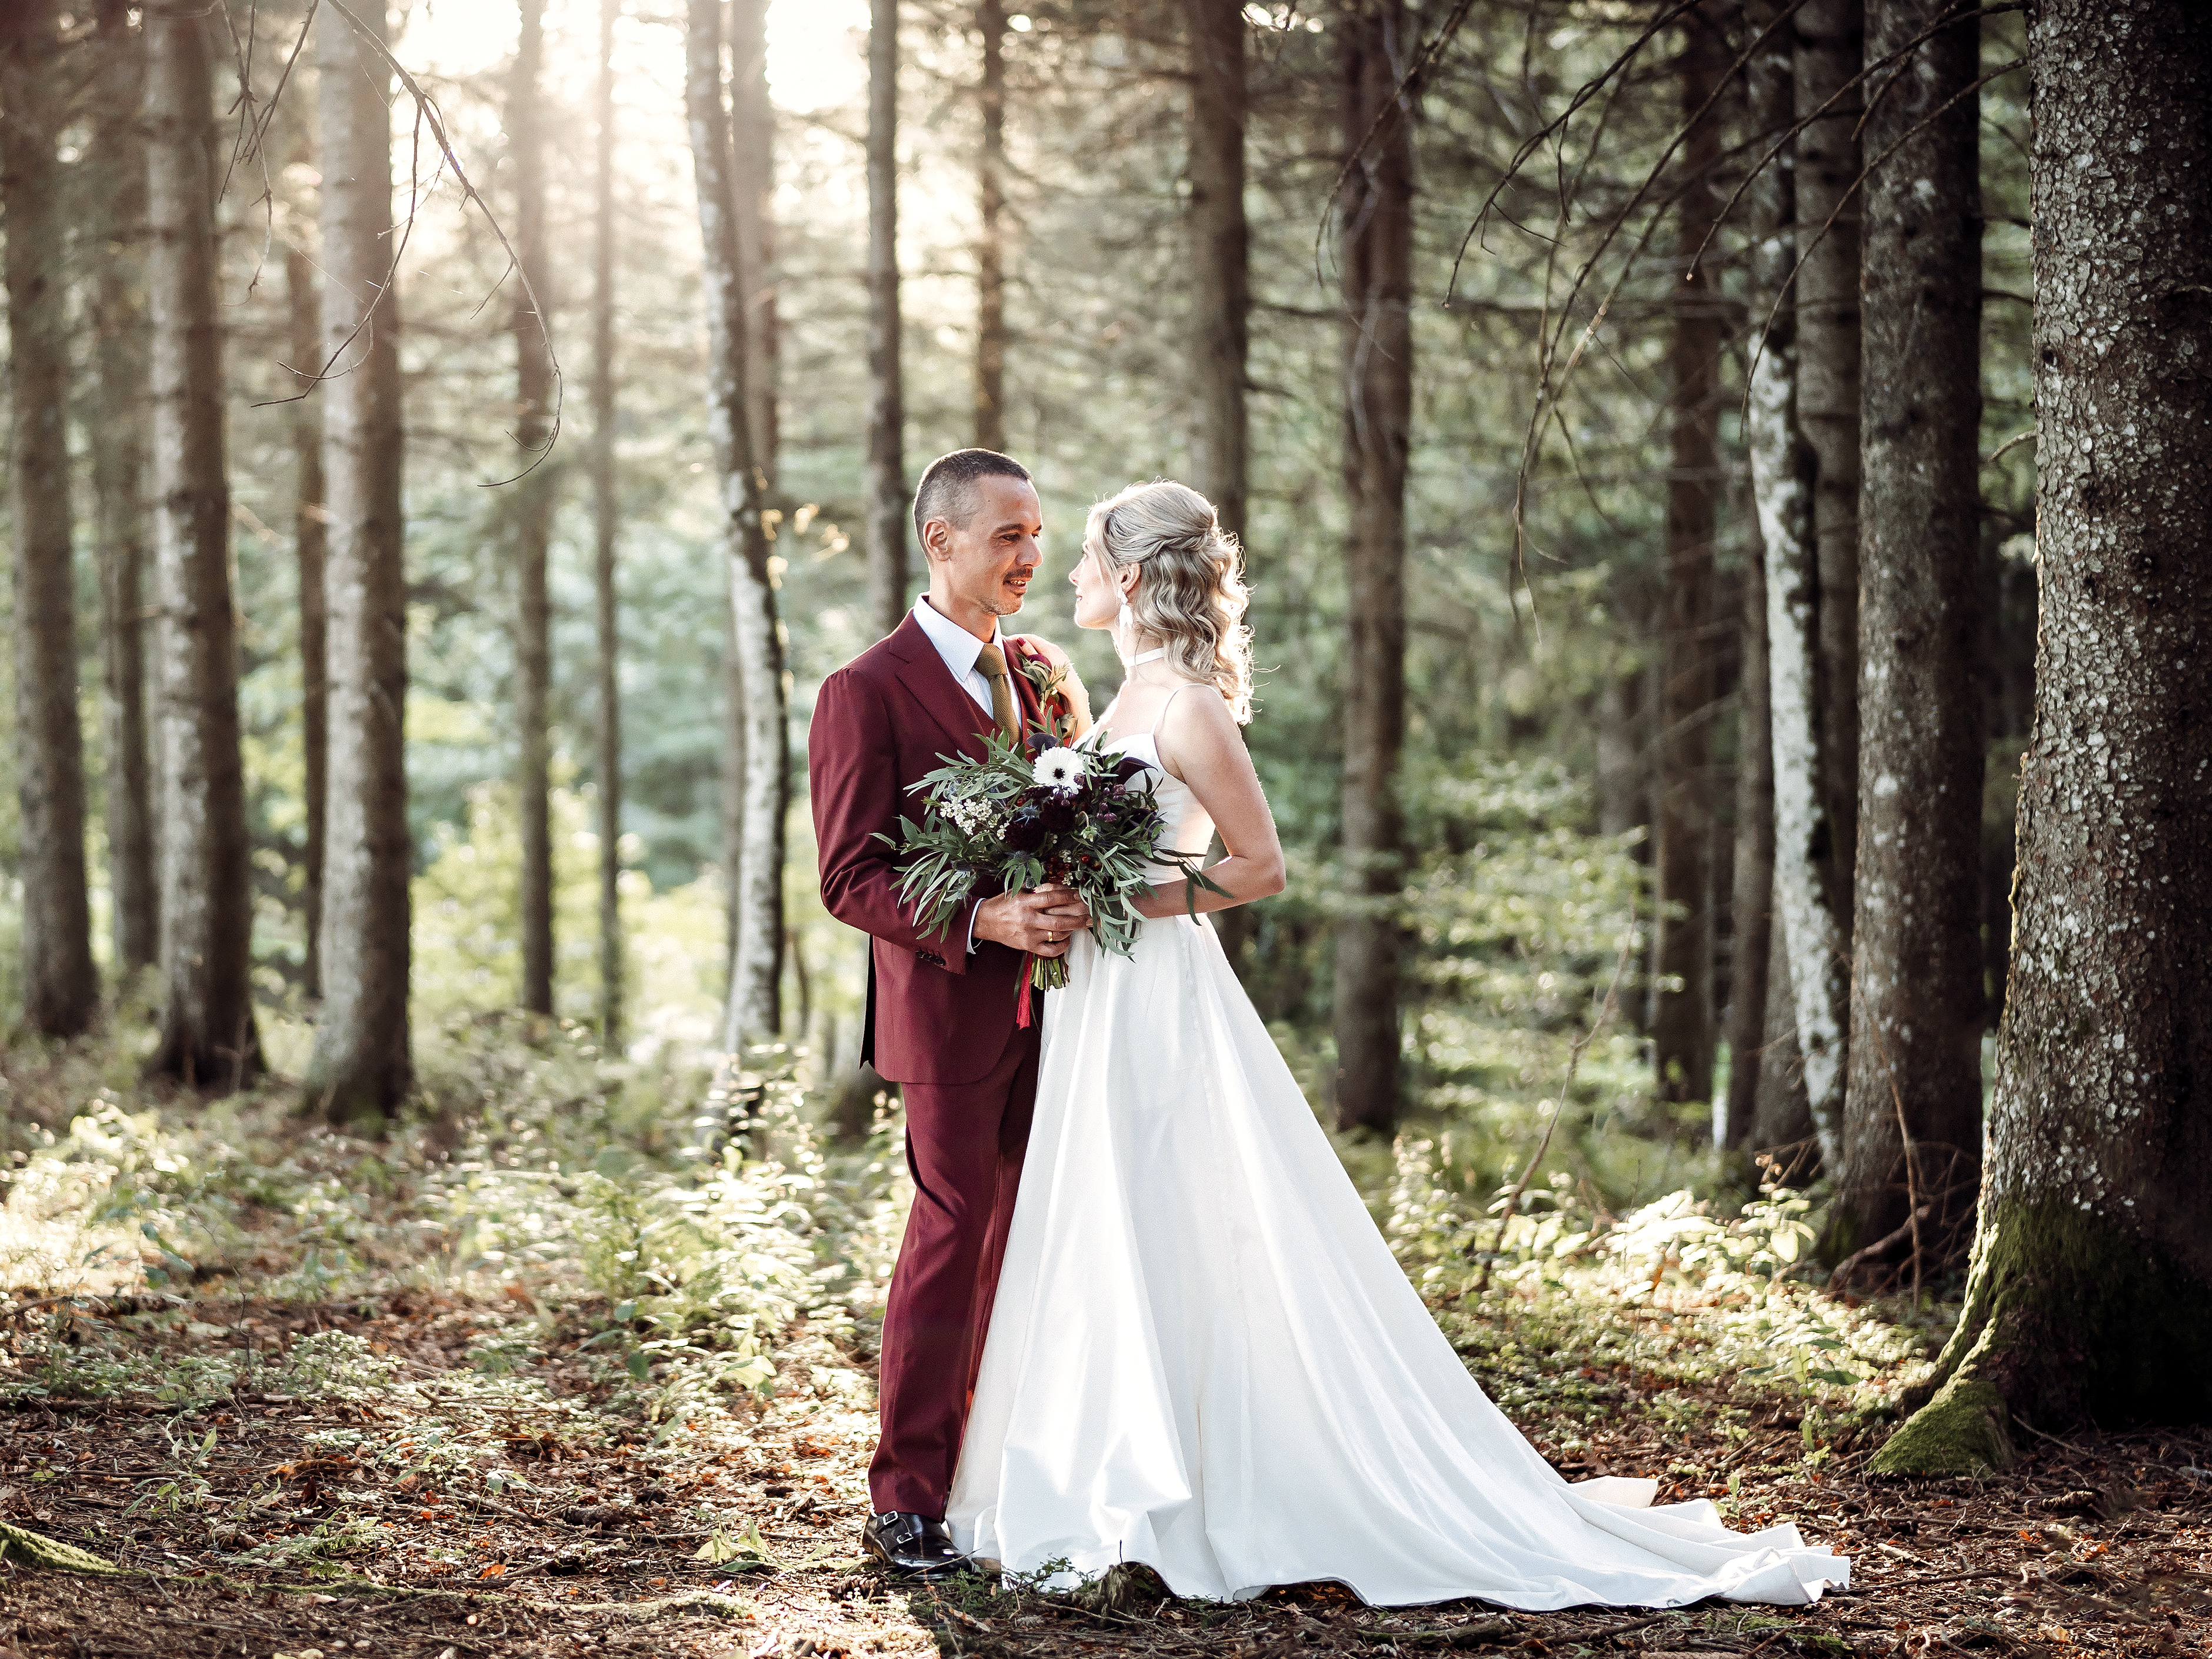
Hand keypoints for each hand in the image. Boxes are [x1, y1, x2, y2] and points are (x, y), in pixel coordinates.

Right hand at [974, 884, 1090, 956]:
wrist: (986, 921)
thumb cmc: (1003, 904)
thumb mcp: (1017, 892)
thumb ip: (1036, 891)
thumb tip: (1059, 887)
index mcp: (1025, 903)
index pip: (1051, 898)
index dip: (1067, 895)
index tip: (1079, 894)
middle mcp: (1028, 919)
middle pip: (1059, 920)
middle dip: (1078, 918)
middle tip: (1091, 916)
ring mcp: (1029, 935)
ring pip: (1057, 934)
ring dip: (1072, 929)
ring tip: (1081, 924)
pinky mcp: (1028, 946)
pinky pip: (1050, 950)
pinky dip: (1061, 946)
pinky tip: (1067, 939)